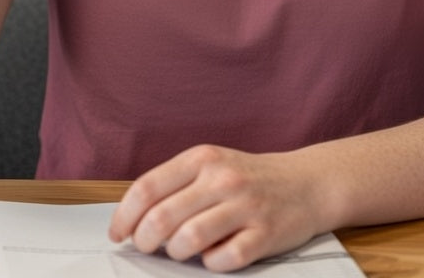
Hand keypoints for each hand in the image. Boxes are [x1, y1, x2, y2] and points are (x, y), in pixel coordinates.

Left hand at [108, 144, 324, 272]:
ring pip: (189, 240)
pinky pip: (223, 260)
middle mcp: (222, 178)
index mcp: (202, 158)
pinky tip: (215, 255)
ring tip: (182, 251)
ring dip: (177, 254)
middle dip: (144, 241)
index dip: (124, 216)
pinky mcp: (264, 234)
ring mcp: (245, 206)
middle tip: (146, 248)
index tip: (117, 234)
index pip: (147, 188)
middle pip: (162, 218)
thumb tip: (133, 219)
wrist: (306, 182)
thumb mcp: (211, 166)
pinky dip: (212, 264)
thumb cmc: (248, 178)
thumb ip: (176, 185)